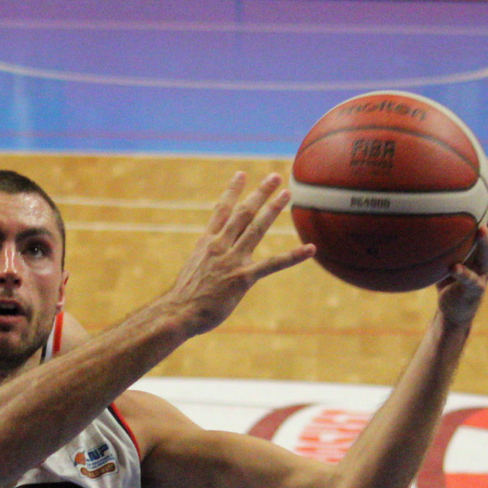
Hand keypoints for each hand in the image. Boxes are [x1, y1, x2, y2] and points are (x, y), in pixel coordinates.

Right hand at [163, 173, 314, 337]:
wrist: (178, 312)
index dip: (232, 191)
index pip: (221, 210)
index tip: (241, 174)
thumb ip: (207, 259)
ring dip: (273, 209)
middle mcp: (220, 246)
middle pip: (243, 213)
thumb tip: (211, 258)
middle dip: (260, 193)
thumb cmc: (184, 297)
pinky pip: (272, 264)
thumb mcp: (193, 269)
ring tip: (287, 194)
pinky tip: (310, 249)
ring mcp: (232, 260)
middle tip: (275, 177)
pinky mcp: (243, 278)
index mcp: (207, 242)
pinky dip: (293, 256)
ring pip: (257, 228)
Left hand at [435, 183, 487, 325]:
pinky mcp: (474, 291)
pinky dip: (462, 274)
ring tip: (482, 229)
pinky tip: (453, 267)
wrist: (452, 308)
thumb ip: (433, 231)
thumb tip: (411, 205)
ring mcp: (483, 272)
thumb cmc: (445, 274)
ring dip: (487, 242)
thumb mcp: (440, 250)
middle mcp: (485, 254)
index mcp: (480, 242)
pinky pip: (470, 281)